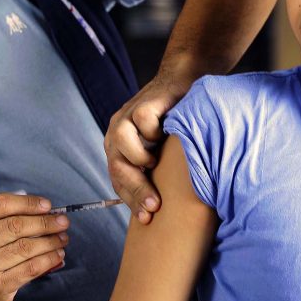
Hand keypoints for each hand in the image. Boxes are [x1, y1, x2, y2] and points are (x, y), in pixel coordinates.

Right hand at [0, 193, 68, 300]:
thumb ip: (2, 218)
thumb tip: (41, 209)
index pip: (0, 204)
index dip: (27, 202)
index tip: (47, 205)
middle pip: (15, 226)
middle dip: (45, 222)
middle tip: (62, 222)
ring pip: (26, 247)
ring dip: (50, 241)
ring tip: (62, 238)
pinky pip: (30, 268)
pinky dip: (48, 259)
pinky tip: (57, 254)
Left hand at [105, 75, 186, 224]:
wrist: (183, 81)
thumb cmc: (174, 122)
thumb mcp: (162, 150)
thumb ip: (156, 171)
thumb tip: (160, 209)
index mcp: (118, 149)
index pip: (118, 181)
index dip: (132, 201)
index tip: (147, 219)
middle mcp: (117, 135)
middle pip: (118, 168)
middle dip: (137, 190)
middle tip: (155, 206)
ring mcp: (127, 117)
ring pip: (123, 145)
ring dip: (141, 159)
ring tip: (157, 163)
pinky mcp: (143, 103)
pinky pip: (143, 123)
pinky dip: (154, 133)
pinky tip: (167, 134)